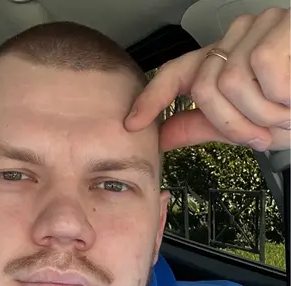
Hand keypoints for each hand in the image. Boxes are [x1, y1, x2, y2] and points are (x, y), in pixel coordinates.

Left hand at [125, 8, 289, 151]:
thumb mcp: (248, 122)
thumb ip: (205, 125)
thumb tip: (163, 136)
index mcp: (225, 60)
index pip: (177, 73)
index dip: (152, 98)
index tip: (131, 122)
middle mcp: (238, 38)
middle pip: (204, 88)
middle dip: (232, 124)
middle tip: (262, 134)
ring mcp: (259, 28)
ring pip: (229, 85)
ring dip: (261, 115)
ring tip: (287, 113)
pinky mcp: (279, 30)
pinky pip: (260, 76)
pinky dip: (281, 100)